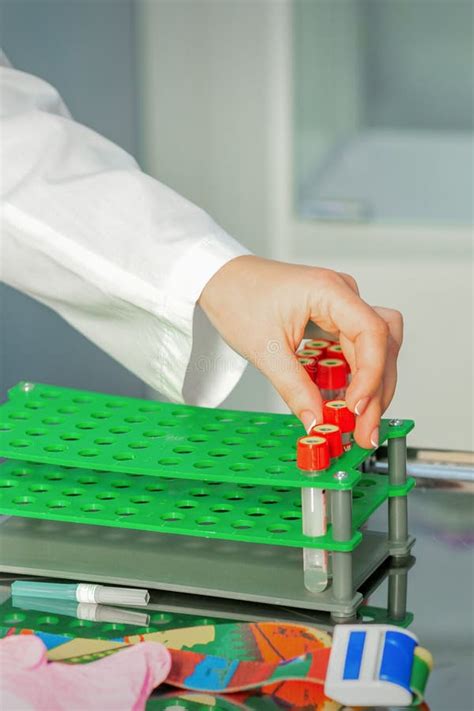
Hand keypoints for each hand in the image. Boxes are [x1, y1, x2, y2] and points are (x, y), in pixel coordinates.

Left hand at [199, 255, 402, 448]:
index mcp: (329, 291)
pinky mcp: (333, 319)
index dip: (371, 374)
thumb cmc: (237, 297)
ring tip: (360, 423)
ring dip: (373, 386)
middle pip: (382, 344)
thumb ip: (294, 388)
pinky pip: (356, 350)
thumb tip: (317, 421)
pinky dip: (356, 377)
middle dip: (377, 390)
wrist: (219, 279)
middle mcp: (343, 294)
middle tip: (365, 430)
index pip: (372, 332)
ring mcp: (341, 306)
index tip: (357, 408)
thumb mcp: (264, 350)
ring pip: (376, 349)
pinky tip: (347, 403)